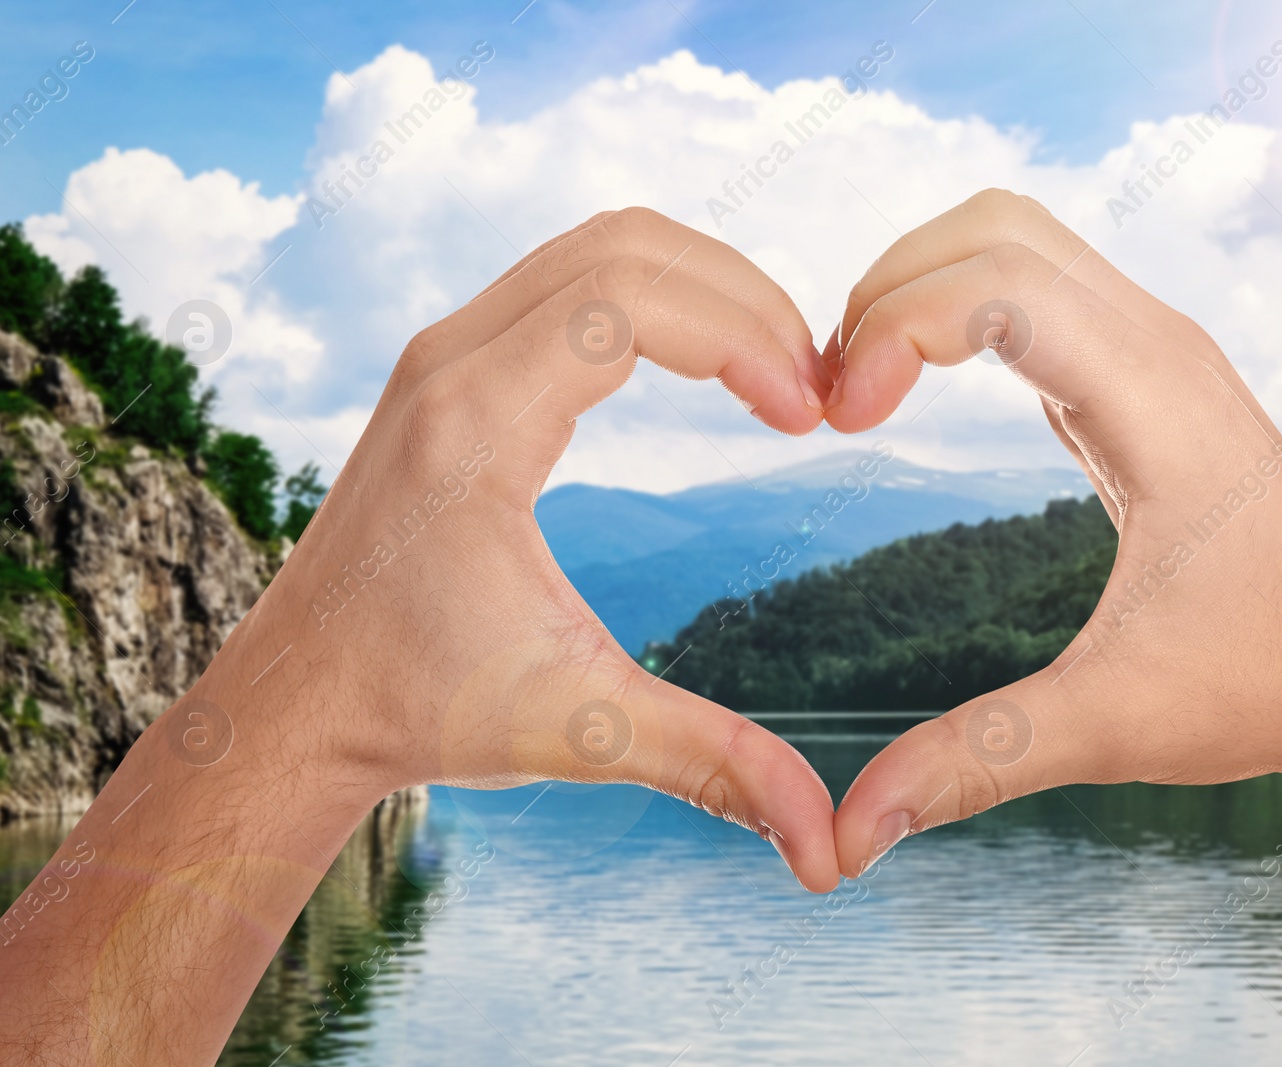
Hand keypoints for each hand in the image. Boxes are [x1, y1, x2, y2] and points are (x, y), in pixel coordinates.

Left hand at [224, 207, 839, 889]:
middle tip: (811, 383)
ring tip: (775, 373)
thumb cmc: (421, 709)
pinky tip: (706, 368)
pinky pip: (571, 281)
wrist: (301, 703)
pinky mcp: (450, 367)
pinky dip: (656, 298)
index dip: (745, 333)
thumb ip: (712, 766)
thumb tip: (830, 845)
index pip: (632, 300)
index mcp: (475, 422)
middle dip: (743, 296)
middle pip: (627, 245)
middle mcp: (450, 361)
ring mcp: (444, 353)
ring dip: (703, 289)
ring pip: (599, 248)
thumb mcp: (581, 733)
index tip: (808, 412)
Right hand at [823, 190, 1281, 1064]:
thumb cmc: (1264, 688)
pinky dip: (952, 313)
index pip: (1001, 281)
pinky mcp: (1139, 378)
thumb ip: (973, 763)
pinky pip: (1032, 292)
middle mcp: (1160, 347)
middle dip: (888, 290)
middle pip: (994, 229)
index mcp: (1156, 401)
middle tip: (829, 400)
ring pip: (1012, 242)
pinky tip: (906, 393)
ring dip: (917, 291)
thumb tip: (844, 834)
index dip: (894, 324)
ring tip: (856, 395)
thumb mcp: (1110, 727)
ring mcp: (1155, 352)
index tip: (837, 420)